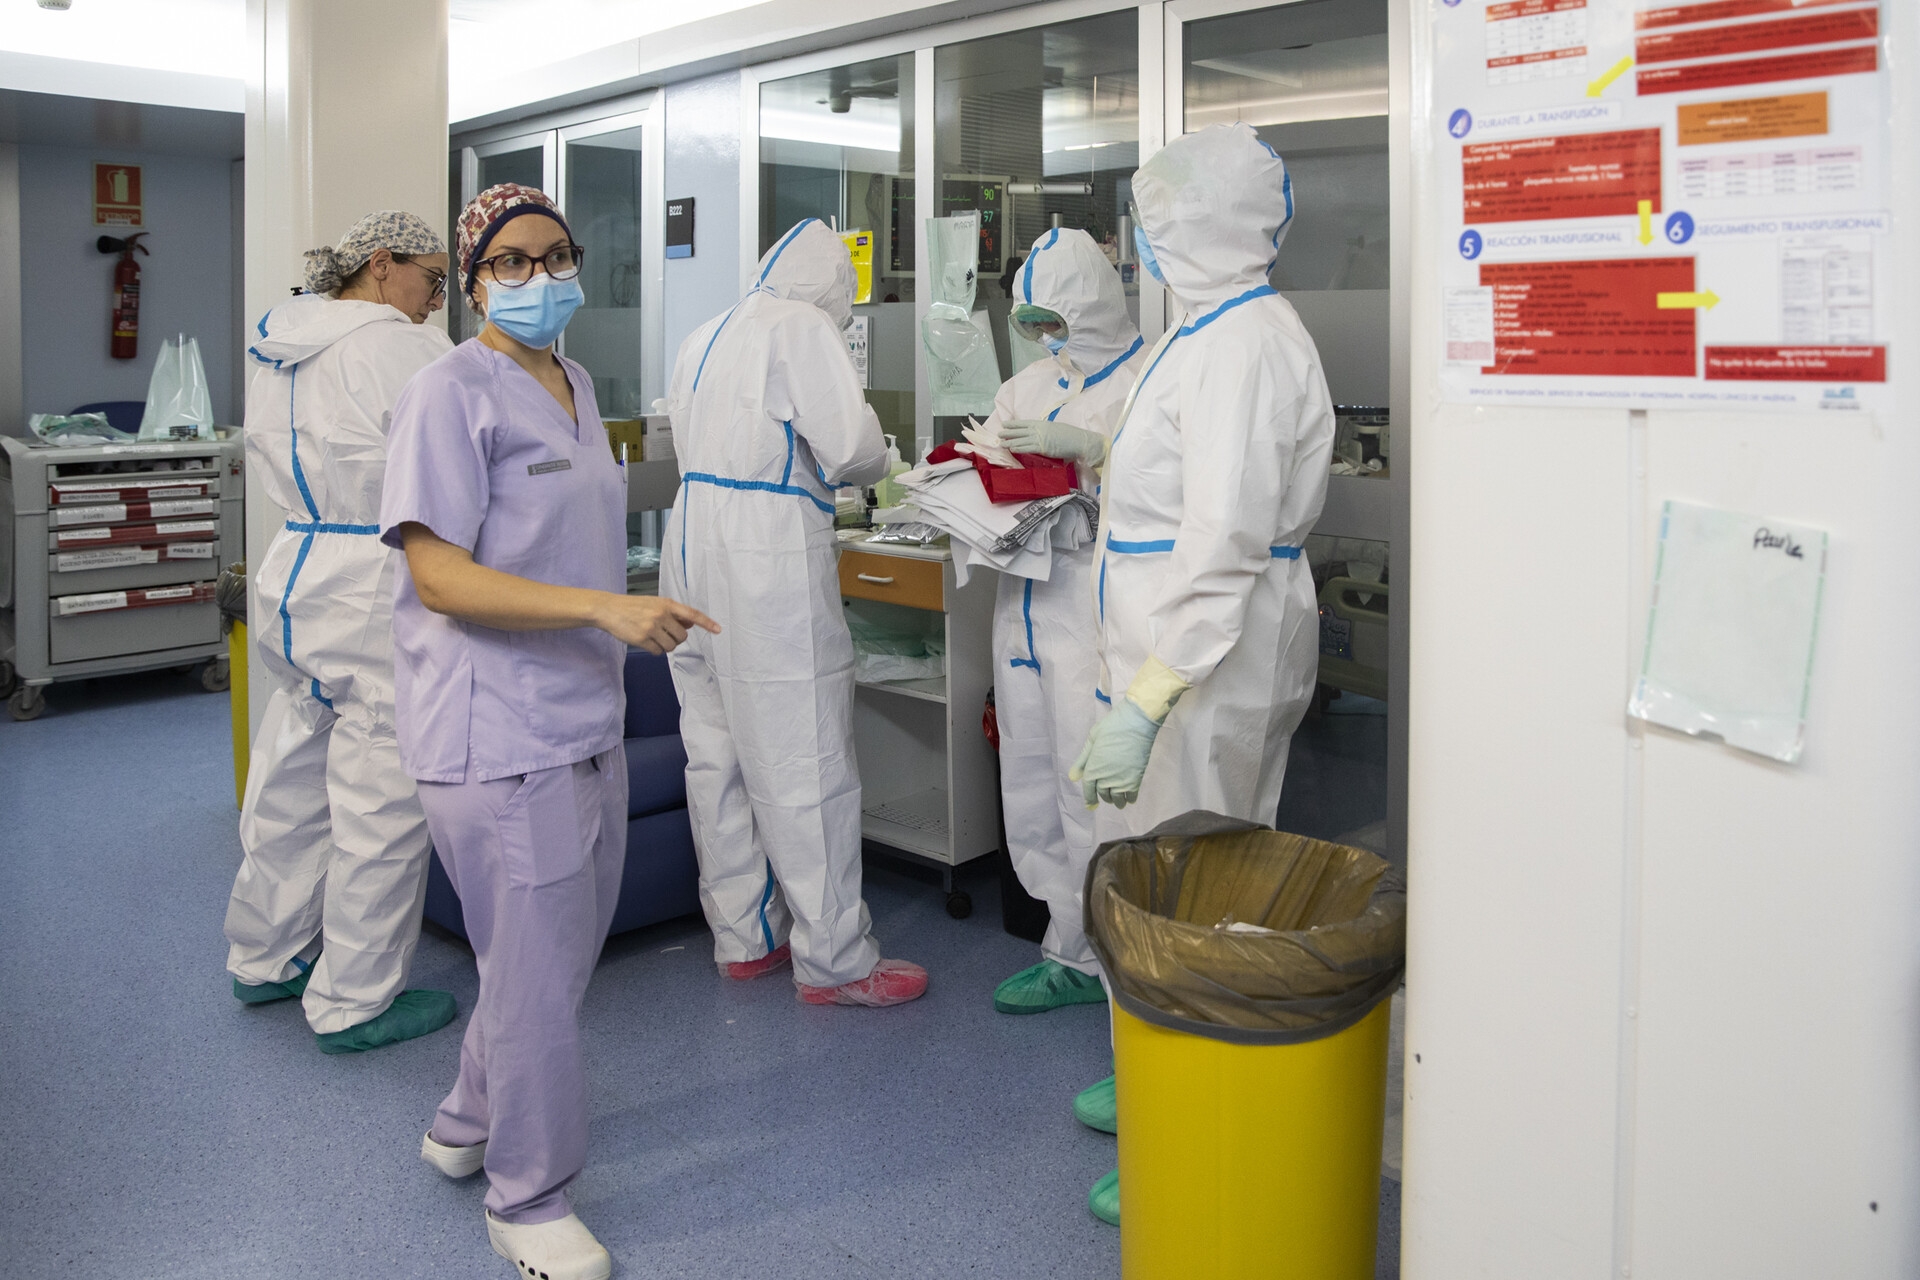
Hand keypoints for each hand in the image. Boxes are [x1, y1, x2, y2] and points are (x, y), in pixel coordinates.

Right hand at [595, 594, 718, 653]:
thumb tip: (690, 623)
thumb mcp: (655, 604)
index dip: (706, 622)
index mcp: (666, 604)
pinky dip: (655, 649)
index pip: (691, 614)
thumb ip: (673, 613)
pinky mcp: (642, 639)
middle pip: (682, 636)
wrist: (608, 609)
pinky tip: (645, 641)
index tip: (718, 629)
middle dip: (676, 638)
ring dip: (666, 645)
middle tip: (664, 633)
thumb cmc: (633, 606)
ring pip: (671, 646)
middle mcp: (661, 615)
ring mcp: (651, 627)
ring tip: (654, 637)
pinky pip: (658, 652)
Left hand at [999, 418, 1106, 464]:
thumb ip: (1046, 431)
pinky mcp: (1042, 448)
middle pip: (1020, 430)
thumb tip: (1041, 435)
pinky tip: (1012, 449)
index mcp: (1043, 423)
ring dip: (1010, 441)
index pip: (1024, 422)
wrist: (1079, 441)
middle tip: (998, 433)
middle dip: (1008, 432)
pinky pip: (1027, 448)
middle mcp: (1039, 429)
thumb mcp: (1056, 429)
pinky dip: (1019, 448)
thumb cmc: (1071, 436)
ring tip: (1001, 443)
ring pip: (1021, 439)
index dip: (1013, 423)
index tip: (1005, 423)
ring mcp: (1040, 438)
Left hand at [1069, 698, 1162, 807]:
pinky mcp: (1135, 780)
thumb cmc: (1111, 727)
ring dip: (1117, 802)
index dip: (1089, 799)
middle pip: (1103, 794)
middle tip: (1107, 797)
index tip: (1091, 806)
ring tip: (1119, 802)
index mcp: (1092, 768)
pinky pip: (1131, 796)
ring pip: (1117, 799)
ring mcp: (1120, 781)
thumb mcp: (1092, 741)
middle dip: (1104, 797)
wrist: (1135, 724)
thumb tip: (1072, 778)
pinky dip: (1130, 799)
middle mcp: (1104, 778)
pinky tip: (1129, 797)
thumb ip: (1082, 761)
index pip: (1088, 790)